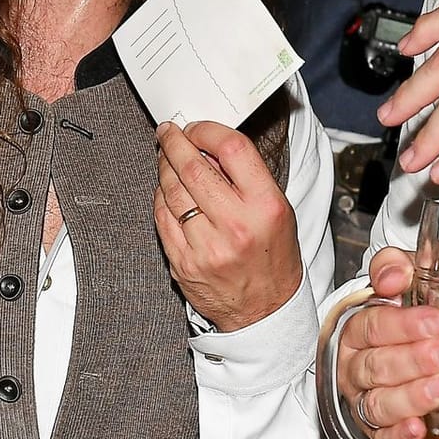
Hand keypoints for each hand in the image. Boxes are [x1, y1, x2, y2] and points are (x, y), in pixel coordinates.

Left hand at [155, 120, 301, 331]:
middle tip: (169, 133)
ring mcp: (205, 247)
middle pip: (193, 167)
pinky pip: (162, 218)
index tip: (196, 128)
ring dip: (164, 167)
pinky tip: (165, 189)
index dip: (207, 131)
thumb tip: (207, 148)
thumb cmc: (274, 257)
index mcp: (265, 207)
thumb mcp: (277, 211)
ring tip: (166, 157)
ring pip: (172, 190)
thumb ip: (246, 177)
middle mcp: (235, 226)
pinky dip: (160, 197)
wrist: (265, 311)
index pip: (232, 149)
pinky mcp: (183, 263)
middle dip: (175, 143)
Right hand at [334, 248, 438, 438]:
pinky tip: (418, 430)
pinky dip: (398, 438)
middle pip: (377, 366)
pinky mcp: (378, 431)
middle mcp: (356, 365)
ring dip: (412, 397)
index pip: (373, 325)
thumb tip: (393, 275)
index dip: (405, 325)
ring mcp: (365, 400)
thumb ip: (397, 265)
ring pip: (378, 403)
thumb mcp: (408, 275)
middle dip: (416, 361)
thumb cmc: (412, 307)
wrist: (413, 342)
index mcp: (358, 326)